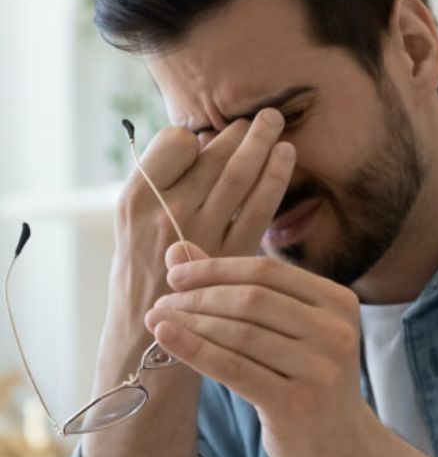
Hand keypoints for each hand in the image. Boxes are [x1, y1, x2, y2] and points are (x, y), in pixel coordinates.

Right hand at [112, 108, 295, 317]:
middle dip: (242, 131)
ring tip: (276, 123)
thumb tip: (203, 144)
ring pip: (238, 175)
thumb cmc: (141, 277)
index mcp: (135, 200)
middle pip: (212, 156)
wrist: (145, 340)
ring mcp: (199, 236)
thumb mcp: (132, 228)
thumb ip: (161, 188)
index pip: (175, 142)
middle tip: (264, 115)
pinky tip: (286, 158)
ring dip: (262, 144)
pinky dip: (275, 178)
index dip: (197, 136)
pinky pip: (259, 207)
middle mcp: (165, 214)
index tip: (211, 137)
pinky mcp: (231, 257)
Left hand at [144, 254, 378, 456]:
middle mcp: (335, 331)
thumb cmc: (308, 383)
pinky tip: (166, 338)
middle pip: (252, 299)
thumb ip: (240, 288)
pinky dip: (194, 349)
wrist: (343, 454)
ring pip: (239, 333)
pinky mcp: (296, 404)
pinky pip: (233, 368)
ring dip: (190, 322)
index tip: (176, 273)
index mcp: (339, 302)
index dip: (216, 268)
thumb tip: (179, 248)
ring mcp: (320, 368)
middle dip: (199, 296)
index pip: (268, 271)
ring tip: (157, 320)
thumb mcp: (288, 332)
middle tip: (162, 301)